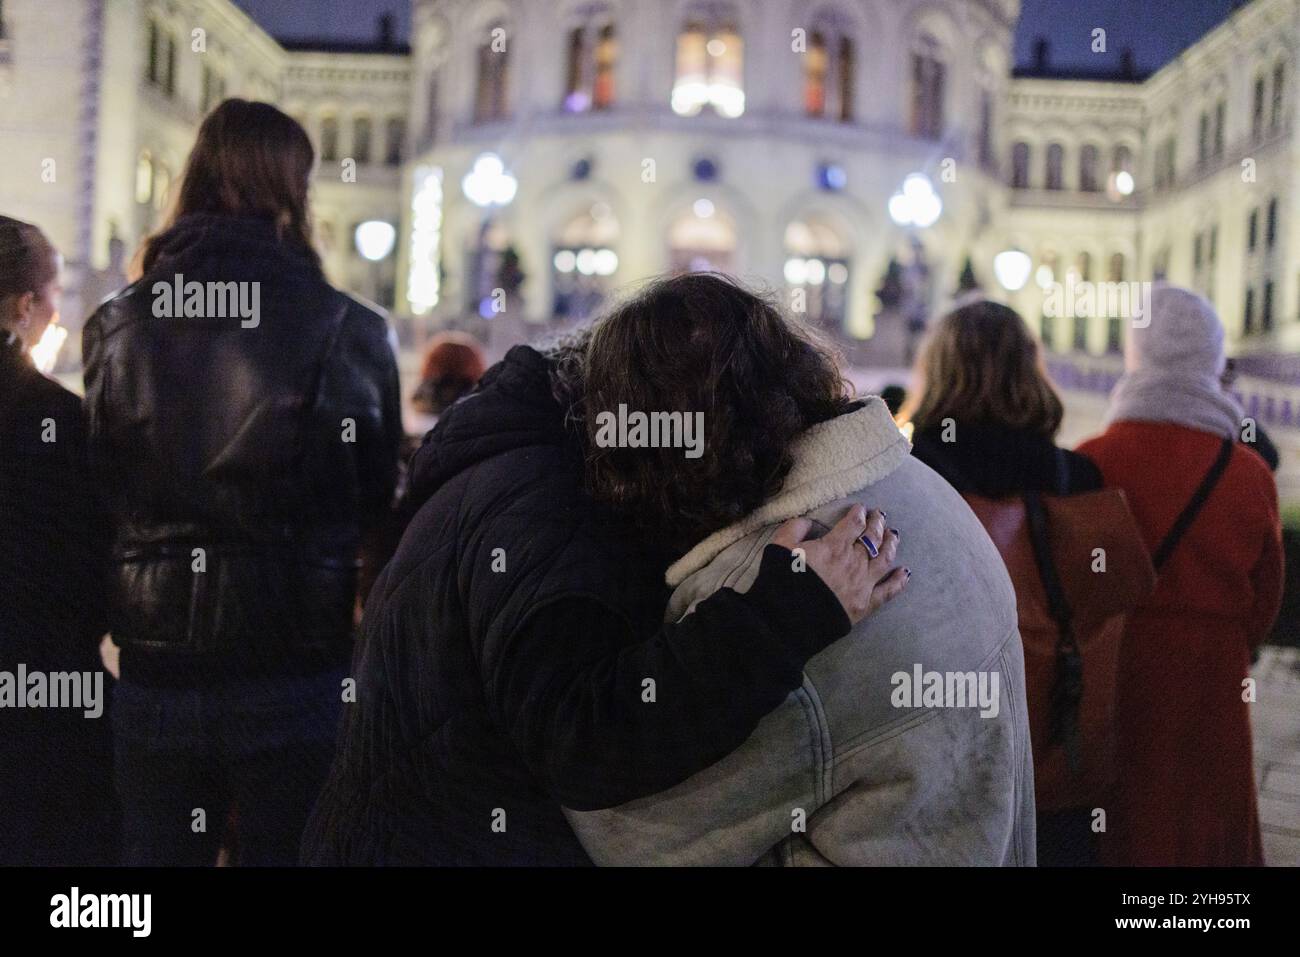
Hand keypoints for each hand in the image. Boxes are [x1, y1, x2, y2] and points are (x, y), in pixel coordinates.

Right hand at [771, 505, 908, 624]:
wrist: (787, 620)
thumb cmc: (781, 581)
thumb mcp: (779, 547)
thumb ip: (794, 528)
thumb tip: (807, 520)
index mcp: (834, 546)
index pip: (853, 523)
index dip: (859, 513)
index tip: (860, 508)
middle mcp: (854, 562)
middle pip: (872, 537)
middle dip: (877, 523)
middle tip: (879, 515)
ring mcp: (863, 584)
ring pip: (884, 559)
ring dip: (891, 544)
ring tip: (894, 535)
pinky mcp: (866, 605)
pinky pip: (888, 591)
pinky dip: (899, 581)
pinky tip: (905, 572)